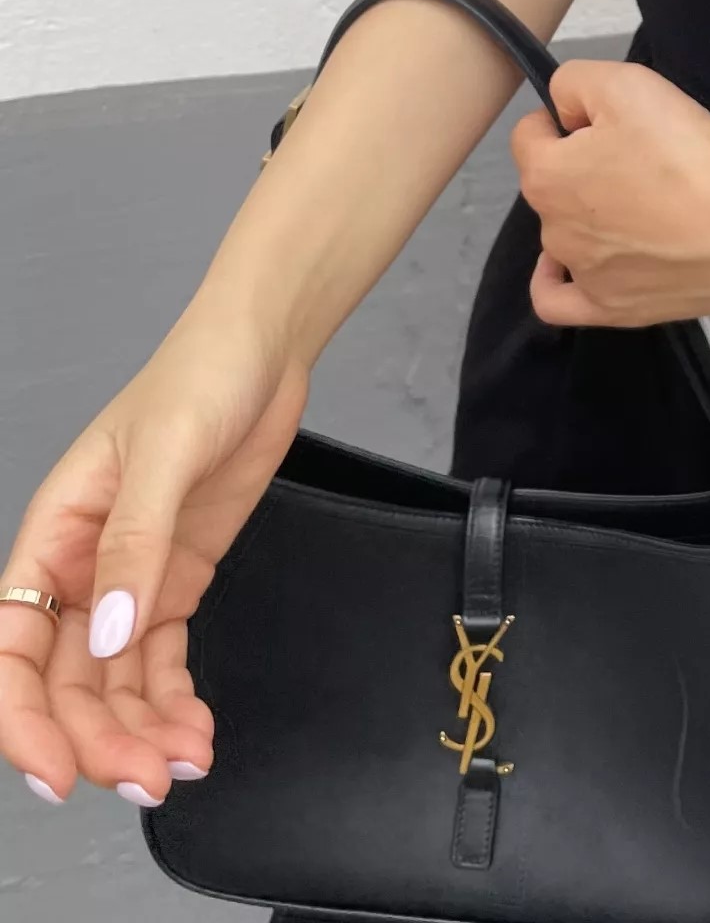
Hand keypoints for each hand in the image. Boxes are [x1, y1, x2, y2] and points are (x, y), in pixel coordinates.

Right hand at [0, 314, 307, 808]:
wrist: (265, 350)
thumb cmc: (201, 376)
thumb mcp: (165, 451)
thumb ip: (135, 543)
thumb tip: (105, 632)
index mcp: (53, 532)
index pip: (11, 645)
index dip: (22, 718)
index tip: (57, 773)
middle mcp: (81, 566)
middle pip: (66, 681)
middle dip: (98, 739)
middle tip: (148, 779)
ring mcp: (131, 578)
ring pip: (113, 683)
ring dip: (140, 732)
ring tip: (183, 764)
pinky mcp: (177, 580)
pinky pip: (161, 662)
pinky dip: (174, 703)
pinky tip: (196, 734)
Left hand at [509, 60, 709, 327]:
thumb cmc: (687, 155)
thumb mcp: (627, 84)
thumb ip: (574, 82)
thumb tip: (563, 110)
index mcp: (547, 175)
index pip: (531, 133)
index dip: (568, 116)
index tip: (612, 118)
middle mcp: (553, 229)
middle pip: (553, 183)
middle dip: (582, 163)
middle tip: (642, 155)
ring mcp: (583, 275)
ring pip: (565, 232)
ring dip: (588, 213)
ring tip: (641, 203)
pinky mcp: (614, 309)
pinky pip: (559, 301)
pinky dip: (557, 281)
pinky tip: (571, 268)